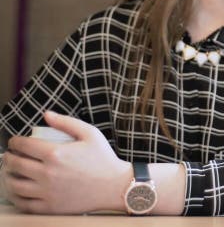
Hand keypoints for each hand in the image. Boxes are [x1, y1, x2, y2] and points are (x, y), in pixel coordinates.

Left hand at [2, 111, 130, 213]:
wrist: (114, 186)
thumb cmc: (104, 159)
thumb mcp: (90, 134)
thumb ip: (67, 122)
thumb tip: (46, 114)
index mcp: (56, 154)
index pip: (24, 145)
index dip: (14, 142)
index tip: (14, 142)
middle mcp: (48, 173)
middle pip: (15, 164)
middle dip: (8, 158)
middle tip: (10, 155)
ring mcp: (47, 192)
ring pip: (15, 185)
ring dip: (8, 176)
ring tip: (10, 172)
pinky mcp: (50, 207)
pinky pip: (24, 203)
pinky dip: (15, 197)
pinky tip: (17, 191)